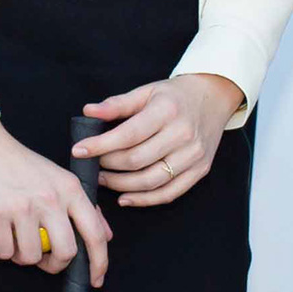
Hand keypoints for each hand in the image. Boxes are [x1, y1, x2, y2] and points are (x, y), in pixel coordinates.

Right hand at [0, 114, 112, 284]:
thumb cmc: (21, 163)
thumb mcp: (60, 178)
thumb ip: (84, 206)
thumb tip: (105, 235)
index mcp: (70, 189)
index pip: (95, 234)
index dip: (99, 263)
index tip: (96, 279)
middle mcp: (51, 198)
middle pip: (65, 252)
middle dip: (55, 264)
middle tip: (46, 259)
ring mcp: (23, 207)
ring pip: (32, 256)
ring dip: (24, 256)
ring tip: (18, 238)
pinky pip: (5, 252)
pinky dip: (3, 250)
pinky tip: (2, 233)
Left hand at [74, 73, 241, 207]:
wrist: (214, 97)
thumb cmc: (175, 95)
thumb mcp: (146, 91)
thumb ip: (117, 104)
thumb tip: (88, 112)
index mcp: (167, 110)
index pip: (129, 134)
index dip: (101, 145)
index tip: (79, 150)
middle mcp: (183, 134)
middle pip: (137, 160)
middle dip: (108, 166)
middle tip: (92, 165)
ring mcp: (194, 155)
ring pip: (152, 181)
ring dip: (122, 185)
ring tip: (104, 179)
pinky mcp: (201, 170)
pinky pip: (169, 193)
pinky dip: (144, 200)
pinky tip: (125, 197)